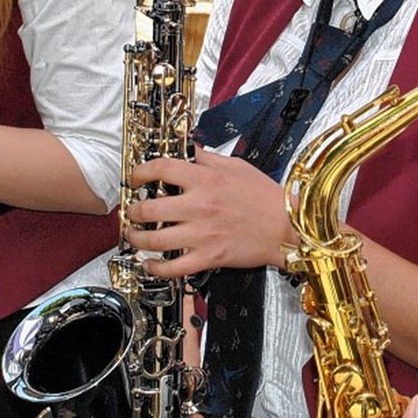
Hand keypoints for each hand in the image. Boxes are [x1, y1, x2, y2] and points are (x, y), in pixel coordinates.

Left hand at [125, 146, 291, 276]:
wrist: (286, 226)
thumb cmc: (264, 196)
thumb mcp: (236, 166)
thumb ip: (207, 158)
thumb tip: (188, 149)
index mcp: (207, 179)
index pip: (162, 169)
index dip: (140, 172)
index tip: (135, 178)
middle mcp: (200, 206)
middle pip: (150, 209)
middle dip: (133, 211)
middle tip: (131, 212)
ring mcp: (202, 234)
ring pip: (155, 240)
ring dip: (137, 239)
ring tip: (133, 236)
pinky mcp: (209, 257)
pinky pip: (173, 268)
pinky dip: (155, 268)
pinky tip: (149, 263)